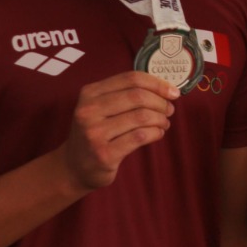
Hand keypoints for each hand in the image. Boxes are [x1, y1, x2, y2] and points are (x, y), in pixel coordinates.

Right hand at [61, 71, 179, 191]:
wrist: (73, 167)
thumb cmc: (96, 132)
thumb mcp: (101, 108)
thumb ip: (126, 94)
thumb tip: (166, 88)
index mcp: (89, 93)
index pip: (131, 79)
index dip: (157, 83)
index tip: (173, 91)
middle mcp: (88, 111)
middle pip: (138, 96)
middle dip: (161, 102)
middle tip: (169, 110)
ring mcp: (94, 133)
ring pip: (142, 116)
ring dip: (160, 119)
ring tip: (163, 123)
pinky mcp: (104, 153)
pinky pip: (141, 136)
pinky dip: (156, 133)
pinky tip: (157, 133)